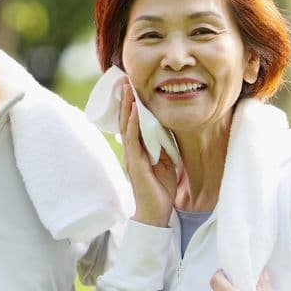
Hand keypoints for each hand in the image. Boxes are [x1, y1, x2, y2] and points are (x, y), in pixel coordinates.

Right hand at [119, 79, 175, 226]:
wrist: (156, 213)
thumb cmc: (160, 188)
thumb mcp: (166, 161)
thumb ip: (164, 145)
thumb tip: (167, 129)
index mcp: (139, 148)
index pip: (134, 121)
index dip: (132, 103)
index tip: (132, 84)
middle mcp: (132, 150)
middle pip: (126, 119)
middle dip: (125, 98)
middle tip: (124, 78)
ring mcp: (132, 156)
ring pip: (127, 126)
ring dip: (126, 107)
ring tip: (126, 88)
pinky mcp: (135, 164)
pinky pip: (133, 141)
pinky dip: (132, 125)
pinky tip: (132, 112)